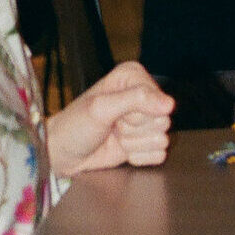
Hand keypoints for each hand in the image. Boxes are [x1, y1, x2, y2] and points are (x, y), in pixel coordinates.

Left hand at [47, 62, 174, 175]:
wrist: (64, 153)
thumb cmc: (75, 126)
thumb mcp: (101, 108)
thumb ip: (136, 100)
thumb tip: (170, 104)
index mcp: (133, 77)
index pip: (158, 100)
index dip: (137, 113)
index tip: (116, 114)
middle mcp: (143, 96)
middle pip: (163, 120)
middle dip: (134, 129)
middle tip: (113, 126)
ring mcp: (147, 120)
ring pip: (162, 138)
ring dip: (134, 144)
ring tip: (115, 136)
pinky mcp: (147, 142)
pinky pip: (160, 154)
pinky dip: (139, 157)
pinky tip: (122, 149)